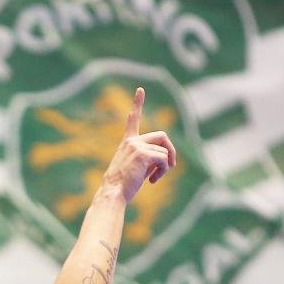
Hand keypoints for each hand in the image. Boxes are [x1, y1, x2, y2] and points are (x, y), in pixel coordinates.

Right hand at [101, 87, 176, 202]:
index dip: (137, 103)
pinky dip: (163, 170)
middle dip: (171, 151)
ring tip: (154, 178)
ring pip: (164, 151)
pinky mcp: (142, 154)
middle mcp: (132, 141)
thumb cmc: (122, 187)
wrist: (113, 193)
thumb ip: (149, 160)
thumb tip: (168, 160)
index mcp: (127, 143)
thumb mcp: (136, 169)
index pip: (133, 119)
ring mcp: (137, 146)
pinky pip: (163, 159)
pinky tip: (153, 181)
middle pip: (163, 136)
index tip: (140, 90)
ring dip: (165, 167)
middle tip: (171, 166)